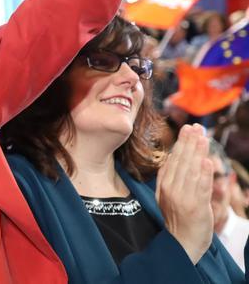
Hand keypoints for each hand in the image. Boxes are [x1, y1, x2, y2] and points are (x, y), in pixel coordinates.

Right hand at [156, 124, 214, 263]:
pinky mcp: (196, 207)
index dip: (181, 143)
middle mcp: (172, 190)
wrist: (182, 244)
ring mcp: (184, 198)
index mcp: (165, 186)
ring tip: (203, 138)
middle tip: (195, 127)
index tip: (187, 129)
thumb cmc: (178, 219)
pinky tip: (206, 162)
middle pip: (182, 162)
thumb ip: (169, 177)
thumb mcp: (166, 196)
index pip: (173, 160)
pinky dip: (204, 174)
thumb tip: (172, 157)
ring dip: (197, 153)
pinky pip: (201, 188)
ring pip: (191, 171)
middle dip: (189, 143)